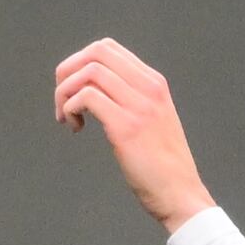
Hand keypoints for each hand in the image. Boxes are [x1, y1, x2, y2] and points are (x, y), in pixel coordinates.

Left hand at [53, 39, 212, 230]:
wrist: (182, 196)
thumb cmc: (164, 168)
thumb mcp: (154, 122)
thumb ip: (134, 102)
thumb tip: (97, 94)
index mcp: (155, 84)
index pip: (108, 48)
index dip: (80, 63)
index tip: (75, 91)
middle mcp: (149, 88)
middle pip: (96, 52)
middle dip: (68, 71)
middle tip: (62, 99)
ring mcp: (139, 106)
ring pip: (89, 72)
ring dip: (65, 92)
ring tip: (66, 117)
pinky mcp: (126, 127)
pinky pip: (86, 97)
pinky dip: (70, 107)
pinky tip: (74, 127)